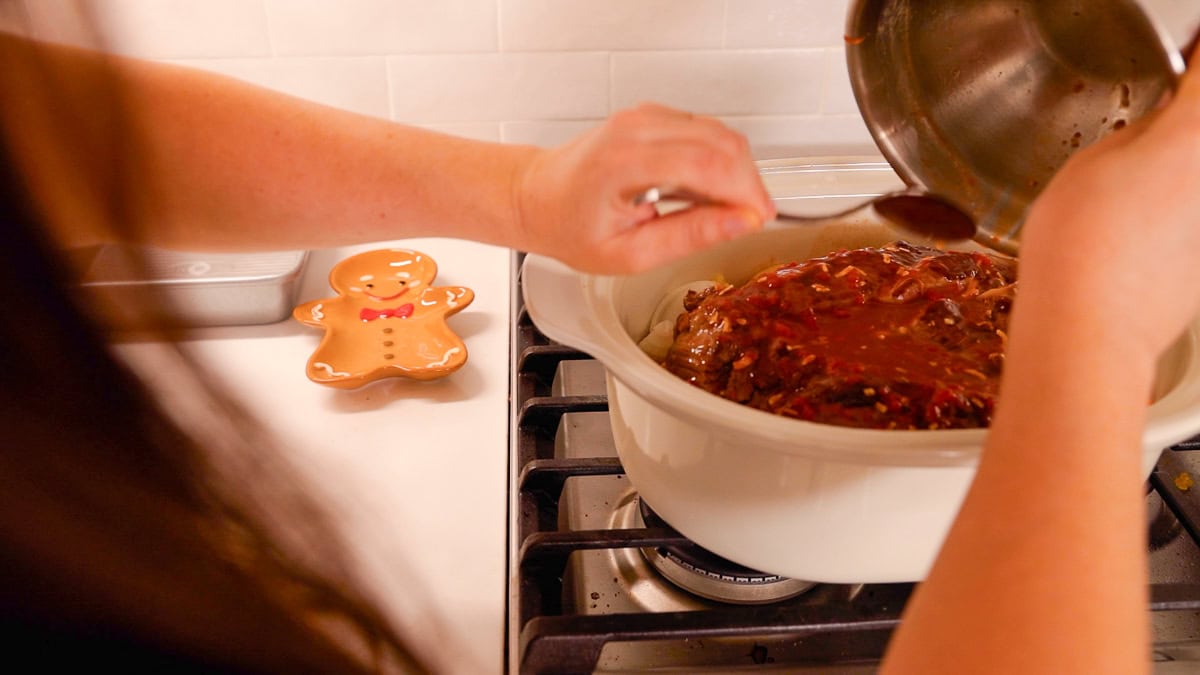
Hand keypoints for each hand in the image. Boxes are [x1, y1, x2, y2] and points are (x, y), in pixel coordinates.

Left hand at [513, 103, 775, 273]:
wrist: (537, 198)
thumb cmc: (570, 227)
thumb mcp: (627, 253)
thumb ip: (687, 237)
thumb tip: (740, 224)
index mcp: (624, 161)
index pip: (706, 163)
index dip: (744, 191)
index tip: (759, 218)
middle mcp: (636, 127)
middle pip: (721, 142)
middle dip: (748, 182)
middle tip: (749, 220)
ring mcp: (644, 116)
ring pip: (719, 132)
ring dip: (736, 171)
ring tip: (724, 211)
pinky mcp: (652, 116)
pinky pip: (704, 131)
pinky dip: (719, 161)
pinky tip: (706, 193)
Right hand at [1018, 62, 1199, 361]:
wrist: (1089, 328)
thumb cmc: (1080, 246)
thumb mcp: (1088, 165)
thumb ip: (1136, 135)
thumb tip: (1155, 130)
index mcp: (1198, 131)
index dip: (1192, 64)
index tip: (1180, 64)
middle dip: (1182, 126)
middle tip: (1156, 122)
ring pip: (1198, 178)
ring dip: (1177, 174)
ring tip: (1137, 182)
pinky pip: (1196, 217)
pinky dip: (1178, 212)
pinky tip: (1138, 228)